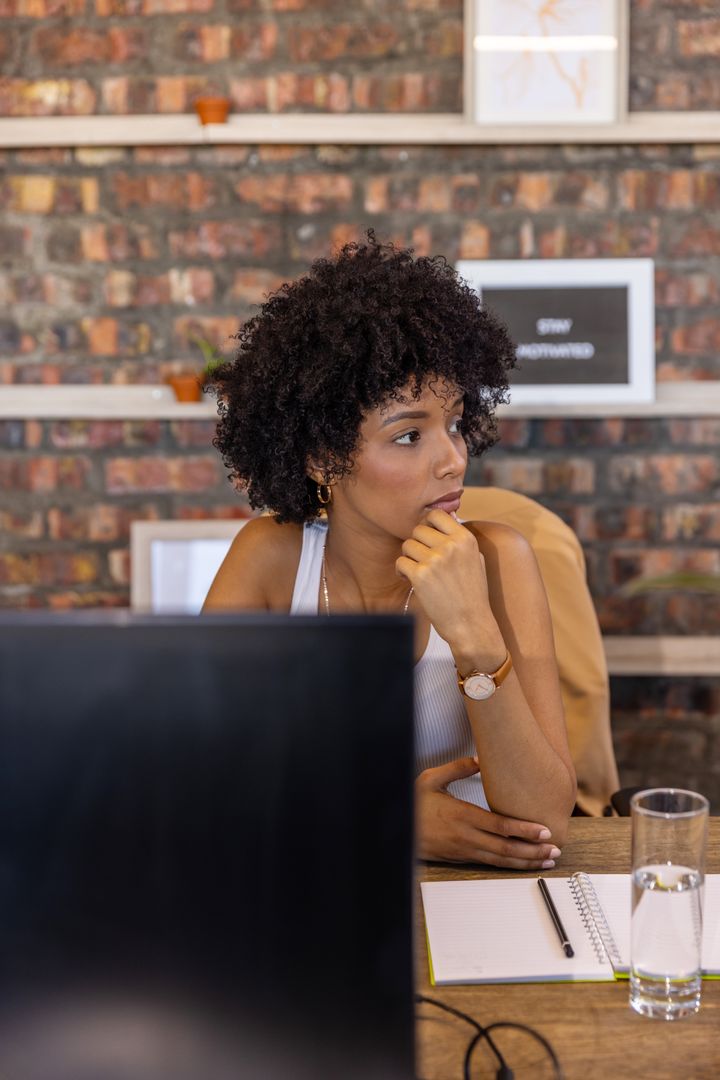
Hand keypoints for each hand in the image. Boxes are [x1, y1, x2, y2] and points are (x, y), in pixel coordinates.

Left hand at [396, 510, 501, 663]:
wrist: (471, 624)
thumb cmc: (472, 594)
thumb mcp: (476, 559)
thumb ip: (461, 539)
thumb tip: (449, 515)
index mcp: (465, 539)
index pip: (436, 514)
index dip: (428, 525)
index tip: (428, 538)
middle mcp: (450, 546)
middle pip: (418, 530)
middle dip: (417, 544)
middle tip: (422, 560)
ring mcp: (435, 560)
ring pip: (407, 545)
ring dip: (409, 558)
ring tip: (419, 572)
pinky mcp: (420, 576)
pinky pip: (400, 562)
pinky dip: (402, 571)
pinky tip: (411, 580)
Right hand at [415, 757, 561, 868]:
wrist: (397, 830)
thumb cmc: (414, 803)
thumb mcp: (431, 779)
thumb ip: (457, 768)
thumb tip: (480, 759)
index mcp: (462, 816)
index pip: (500, 826)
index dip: (524, 829)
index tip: (544, 830)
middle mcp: (466, 836)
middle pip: (506, 848)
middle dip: (533, 850)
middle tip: (555, 850)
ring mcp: (465, 850)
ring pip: (500, 860)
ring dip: (526, 861)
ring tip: (547, 860)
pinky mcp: (462, 858)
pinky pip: (491, 864)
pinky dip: (510, 865)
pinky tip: (523, 863)